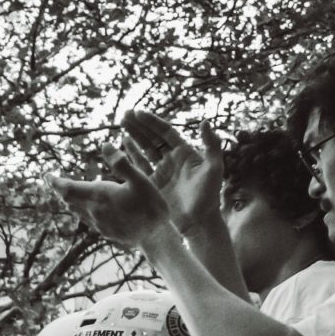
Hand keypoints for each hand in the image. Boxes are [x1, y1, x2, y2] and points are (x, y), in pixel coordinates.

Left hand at [52, 149, 175, 247]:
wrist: (155, 237)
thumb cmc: (151, 206)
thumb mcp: (140, 179)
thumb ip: (121, 163)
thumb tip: (105, 145)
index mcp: (99, 195)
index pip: (67, 188)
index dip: (55, 182)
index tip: (46, 175)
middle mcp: (94, 211)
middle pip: (69, 199)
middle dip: (60, 189)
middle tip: (52, 180)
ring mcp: (98, 224)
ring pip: (76, 210)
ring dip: (70, 199)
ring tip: (67, 191)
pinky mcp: (105, 232)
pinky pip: (86, 218)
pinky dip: (81, 209)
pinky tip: (88, 207)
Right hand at [122, 111, 223, 231]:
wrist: (198, 222)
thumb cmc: (208, 196)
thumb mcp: (214, 168)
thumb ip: (211, 145)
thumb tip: (204, 121)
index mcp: (185, 153)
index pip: (165, 133)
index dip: (152, 122)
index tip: (138, 113)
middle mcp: (171, 159)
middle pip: (152, 138)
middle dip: (139, 126)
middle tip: (125, 114)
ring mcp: (161, 172)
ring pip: (144, 149)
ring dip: (133, 137)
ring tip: (121, 124)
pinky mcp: (152, 185)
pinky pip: (139, 167)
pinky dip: (130, 156)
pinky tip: (122, 145)